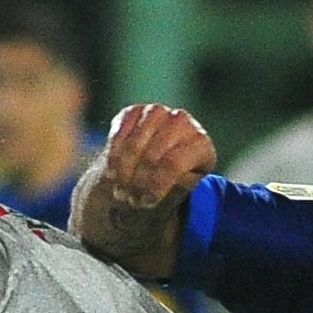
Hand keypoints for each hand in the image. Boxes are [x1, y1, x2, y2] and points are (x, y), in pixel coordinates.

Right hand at [100, 103, 217, 211]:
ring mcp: (158, 112)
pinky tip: (112, 172)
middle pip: (152, 156)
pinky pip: (119, 133)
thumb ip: (174, 188)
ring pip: (134, 145)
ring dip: (123, 171)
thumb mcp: (180, 189)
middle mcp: (183, 122)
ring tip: (120, 188)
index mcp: (200, 144)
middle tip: (129, 198)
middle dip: (137, 181)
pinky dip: (113, 156)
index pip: (174, 164)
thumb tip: (159, 190)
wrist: (156, 161)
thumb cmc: (171, 180)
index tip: (146, 202)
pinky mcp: (135, 111)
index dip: (156, 185)